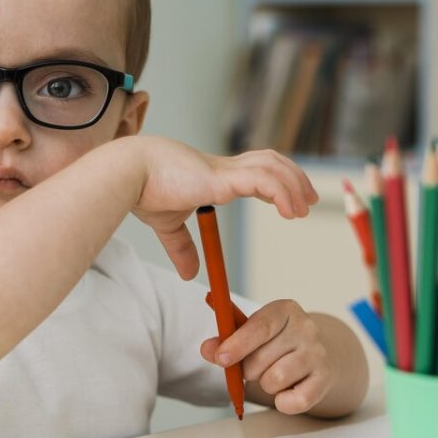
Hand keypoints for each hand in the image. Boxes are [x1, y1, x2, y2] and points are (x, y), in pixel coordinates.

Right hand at [126, 136, 317, 278]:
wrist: (128, 174)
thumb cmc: (143, 191)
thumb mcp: (167, 225)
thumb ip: (182, 247)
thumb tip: (190, 275)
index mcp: (213, 175)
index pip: (255, 168)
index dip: (276, 180)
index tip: (290, 201)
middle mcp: (223, 167)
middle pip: (270, 161)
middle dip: (294, 177)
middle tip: (309, 199)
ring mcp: (225, 170)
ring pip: (273, 168)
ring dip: (293, 185)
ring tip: (303, 209)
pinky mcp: (223, 178)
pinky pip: (264, 181)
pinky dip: (282, 192)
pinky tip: (289, 211)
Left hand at [199, 300, 330, 414]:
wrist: (315, 357)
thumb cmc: (276, 344)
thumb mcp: (251, 335)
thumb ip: (226, 341)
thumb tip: (207, 349)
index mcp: (284, 310)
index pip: (260, 326)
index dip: (237, 344)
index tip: (221, 358)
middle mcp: (305, 328)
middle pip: (261, 358)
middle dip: (249, 370)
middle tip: (255, 367)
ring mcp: (318, 353)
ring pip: (276, 379)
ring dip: (266, 384)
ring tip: (273, 375)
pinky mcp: (325, 378)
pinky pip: (296, 401)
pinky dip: (283, 402)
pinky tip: (286, 391)